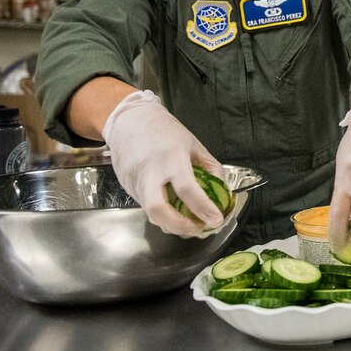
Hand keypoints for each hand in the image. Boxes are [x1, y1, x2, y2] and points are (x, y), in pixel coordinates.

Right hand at [102, 90, 224, 235]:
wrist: (129, 122)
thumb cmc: (165, 131)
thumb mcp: (194, 144)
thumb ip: (210, 167)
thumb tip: (223, 192)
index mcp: (171, 158)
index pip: (187, 189)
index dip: (203, 208)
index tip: (216, 219)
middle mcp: (150, 172)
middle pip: (158, 209)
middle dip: (179, 226)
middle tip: (197, 228)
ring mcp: (136, 182)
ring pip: (150, 214)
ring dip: (171, 225)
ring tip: (189, 224)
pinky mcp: (128, 188)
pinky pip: (145, 207)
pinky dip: (162, 215)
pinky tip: (174, 214)